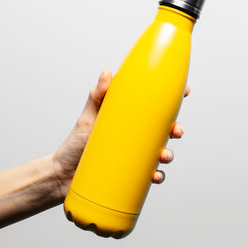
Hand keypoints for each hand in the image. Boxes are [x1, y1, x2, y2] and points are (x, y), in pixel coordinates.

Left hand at [51, 68, 189, 198]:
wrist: (62, 175)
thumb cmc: (74, 144)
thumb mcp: (87, 118)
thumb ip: (97, 95)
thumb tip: (107, 72)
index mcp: (127, 120)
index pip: (153, 107)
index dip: (172, 99)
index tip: (185, 91)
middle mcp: (134, 138)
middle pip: (163, 131)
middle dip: (176, 129)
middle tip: (176, 130)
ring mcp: (133, 156)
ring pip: (161, 153)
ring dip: (169, 154)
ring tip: (164, 156)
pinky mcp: (131, 175)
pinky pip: (150, 175)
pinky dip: (157, 175)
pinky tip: (155, 175)